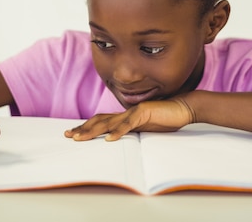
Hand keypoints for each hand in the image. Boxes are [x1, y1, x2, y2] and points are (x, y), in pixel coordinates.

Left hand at [64, 98, 194, 140]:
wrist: (183, 108)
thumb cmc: (166, 120)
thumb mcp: (145, 130)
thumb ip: (132, 133)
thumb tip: (119, 143)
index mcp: (125, 116)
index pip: (101, 122)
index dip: (87, 127)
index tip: (73, 134)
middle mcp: (126, 112)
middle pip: (100, 121)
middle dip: (83, 128)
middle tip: (69, 136)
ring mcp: (134, 112)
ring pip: (109, 122)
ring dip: (94, 131)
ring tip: (81, 138)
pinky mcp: (144, 112)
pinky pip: (128, 123)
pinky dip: (118, 131)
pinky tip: (109, 139)